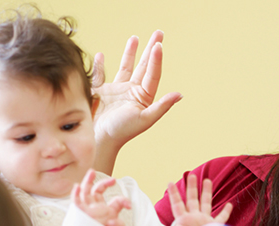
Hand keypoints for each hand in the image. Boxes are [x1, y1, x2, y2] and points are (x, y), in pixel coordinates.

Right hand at [72, 170, 131, 225]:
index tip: (128, 205)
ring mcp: (87, 209)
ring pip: (86, 192)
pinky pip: (76, 202)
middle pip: (98, 191)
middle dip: (104, 183)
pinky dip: (75, 194)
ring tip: (92, 172)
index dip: (123, 200)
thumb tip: (113, 221)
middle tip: (112, 180)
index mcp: (107, 210)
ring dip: (88, 181)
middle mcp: (96, 208)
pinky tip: (77, 186)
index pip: (116, 201)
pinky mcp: (79, 213)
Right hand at [91, 31, 182, 171]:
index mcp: (143, 97)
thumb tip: (180, 95)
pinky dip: (101, 65)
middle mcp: (132, 91)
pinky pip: (101, 74)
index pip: (152, 73)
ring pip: (125, 66)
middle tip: (159, 33)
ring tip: (135, 38)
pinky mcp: (101, 91)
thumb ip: (161, 106)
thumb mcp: (145, 119)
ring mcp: (117, 90)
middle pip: (144, 65)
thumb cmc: (122, 131)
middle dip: (151, 49)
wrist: (98, 138)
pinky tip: (101, 55)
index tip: (159, 45)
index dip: (156, 59)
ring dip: (130, 52)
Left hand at [168, 174, 233, 225]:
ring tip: (207, 180)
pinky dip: (225, 212)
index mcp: (184, 220)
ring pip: (206, 203)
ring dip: (206, 192)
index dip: (174, 194)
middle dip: (192, 187)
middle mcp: (194, 217)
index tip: (170, 182)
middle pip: (192, 199)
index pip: (178, 204)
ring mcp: (204, 221)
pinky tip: (229, 204)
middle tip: (192, 175)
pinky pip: (221, 218)